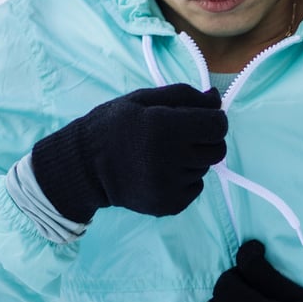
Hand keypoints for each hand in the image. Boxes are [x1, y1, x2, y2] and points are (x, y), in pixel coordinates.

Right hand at [29, 83, 227, 222]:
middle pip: (217, 150)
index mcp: (163, 126)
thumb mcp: (142, 100)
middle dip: (206, 141)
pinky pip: (195, 188)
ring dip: (192, 160)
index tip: (201, 120)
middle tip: (181, 138)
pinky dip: (184, 180)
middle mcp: (169, 158)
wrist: (84, 168)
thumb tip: (216, 99)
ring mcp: (169, 186)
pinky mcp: (169, 205)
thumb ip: (183, 96)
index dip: (213, 120)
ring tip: (162, 155)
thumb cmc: (113, 127)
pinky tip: (160, 172)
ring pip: (205, 169)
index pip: (218, 126)